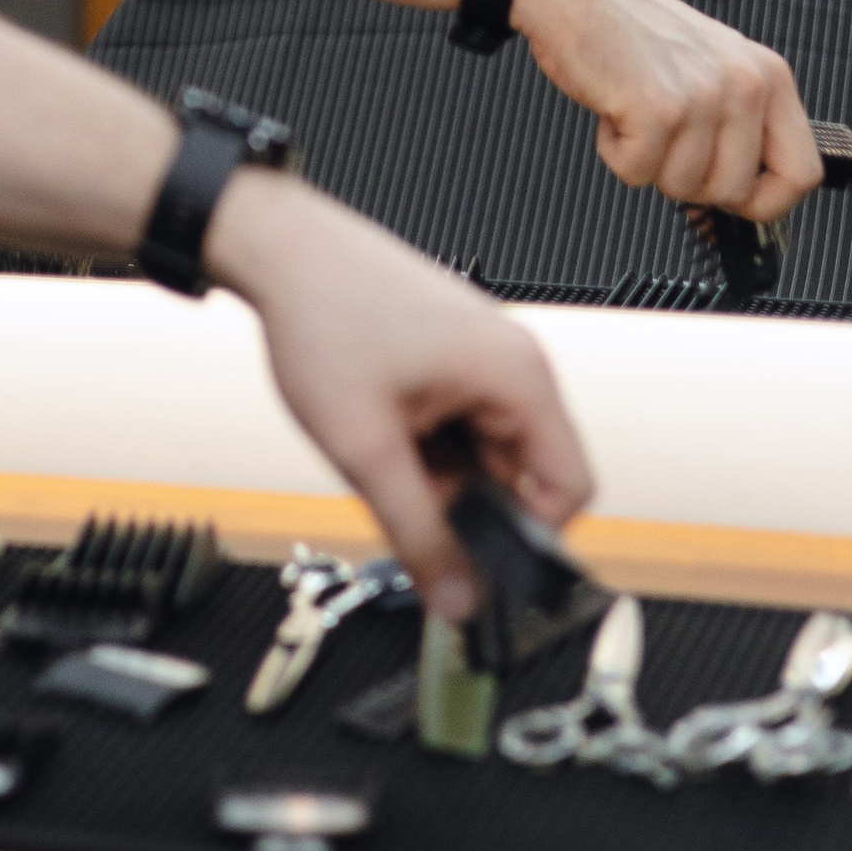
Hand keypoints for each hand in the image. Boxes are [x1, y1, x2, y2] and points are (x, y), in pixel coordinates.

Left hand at [205, 175, 593, 616]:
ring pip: (482, 454)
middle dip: (463, 500)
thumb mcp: (366, 450)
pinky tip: (375, 424)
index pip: (571, 487)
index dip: (528, 538)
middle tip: (399, 491)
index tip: (477, 562)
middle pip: (522, 474)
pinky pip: (458, 425)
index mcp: (517, 374)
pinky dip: (422, 443)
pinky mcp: (453, 356)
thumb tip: (458, 602)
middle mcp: (513, 360)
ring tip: (375, 444)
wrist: (280, 248)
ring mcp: (482, 355)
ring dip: (435, 471)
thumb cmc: (324, 315)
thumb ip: (419, 535)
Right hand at [513, 0, 818, 221]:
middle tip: (662, 139)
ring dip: (647, 162)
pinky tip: (613, 109)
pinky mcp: (656, 108)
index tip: (732, 197)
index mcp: (769, 75)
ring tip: (634, 111)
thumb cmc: (633, 32)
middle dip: (689, 182)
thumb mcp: (711, 69)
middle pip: (735, 192)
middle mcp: (746, 83)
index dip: (766, 201)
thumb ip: (740, 125)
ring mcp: (704, 96)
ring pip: (684, 187)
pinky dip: (615, 153)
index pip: (802, 173)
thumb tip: (742, 198)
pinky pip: (637, 173)